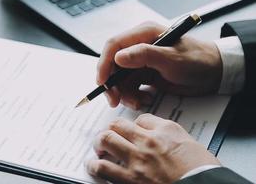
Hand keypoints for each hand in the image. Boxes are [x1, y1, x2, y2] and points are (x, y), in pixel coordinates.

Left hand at [86, 114, 219, 183]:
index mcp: (165, 131)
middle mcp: (148, 142)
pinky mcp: (130, 181)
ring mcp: (137, 161)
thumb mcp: (191, 144)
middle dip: (109, 129)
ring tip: (99, 150)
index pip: (140, 119)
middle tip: (107, 136)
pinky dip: (95, 166)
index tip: (131, 131)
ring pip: (105, 140)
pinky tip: (95, 166)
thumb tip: (157, 135)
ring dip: (98, 144)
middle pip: (117, 125)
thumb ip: (170, 136)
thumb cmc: (202, 171)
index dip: (133, 125)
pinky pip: (103, 169)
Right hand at [97, 22, 221, 108]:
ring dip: (124, 93)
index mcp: (143, 34)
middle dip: (112, 84)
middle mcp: (139, 47)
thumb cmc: (197, 60)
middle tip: (115, 100)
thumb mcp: (171, 58)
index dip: (103, 63)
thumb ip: (144, 55)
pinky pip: (129, 86)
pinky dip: (133, 96)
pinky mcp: (144, 74)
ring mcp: (141, 62)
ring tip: (137, 102)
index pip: (114, 46)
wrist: (213, 74)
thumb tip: (118, 57)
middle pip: (113, 65)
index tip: (102, 82)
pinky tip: (144, 100)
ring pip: (120, 79)